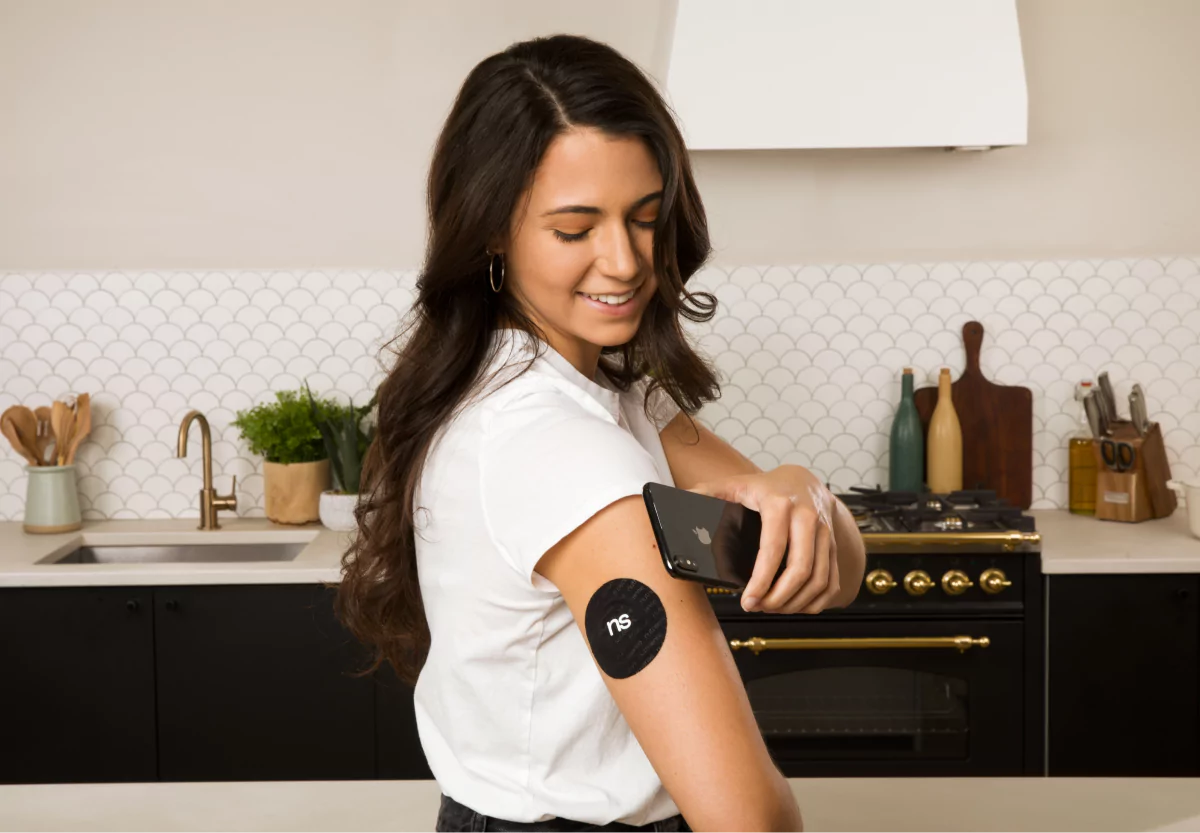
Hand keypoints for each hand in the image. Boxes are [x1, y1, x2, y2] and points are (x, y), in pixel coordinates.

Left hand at [691, 466, 840, 614]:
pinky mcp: (834, 546)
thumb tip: (679, 503)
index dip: (761, 579)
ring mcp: (825, 533)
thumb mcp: (735, 484)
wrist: (804, 480)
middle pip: (801, 569)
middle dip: (778, 598)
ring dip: (795, 602)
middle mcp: (808, 517)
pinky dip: (816, 601)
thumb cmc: (766, 487)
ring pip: (818, 579)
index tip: (747, 600)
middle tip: (758, 607)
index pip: (773, 548)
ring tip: (771, 607)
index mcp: (780, 503)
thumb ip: (706, 493)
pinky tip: (796, 606)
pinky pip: (831, 581)